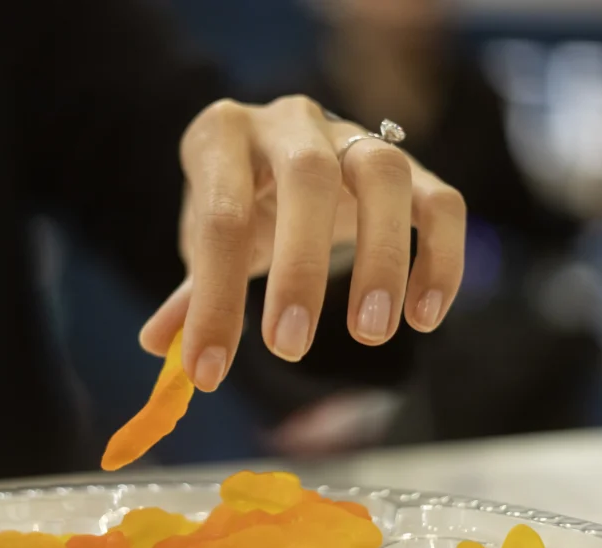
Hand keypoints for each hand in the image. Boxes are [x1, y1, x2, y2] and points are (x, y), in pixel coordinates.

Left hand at [140, 95, 465, 391]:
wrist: (286, 153)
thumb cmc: (241, 201)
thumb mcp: (208, 237)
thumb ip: (191, 290)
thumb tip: (159, 346)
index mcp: (223, 136)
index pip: (220, 217)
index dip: (214, 299)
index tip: (209, 371)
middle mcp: (291, 122)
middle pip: (306, 176)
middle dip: (299, 267)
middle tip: (289, 349)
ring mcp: (358, 136)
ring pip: (384, 174)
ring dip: (382, 258)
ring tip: (370, 332)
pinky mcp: (413, 164)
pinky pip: (442, 202)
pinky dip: (441, 259)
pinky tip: (424, 317)